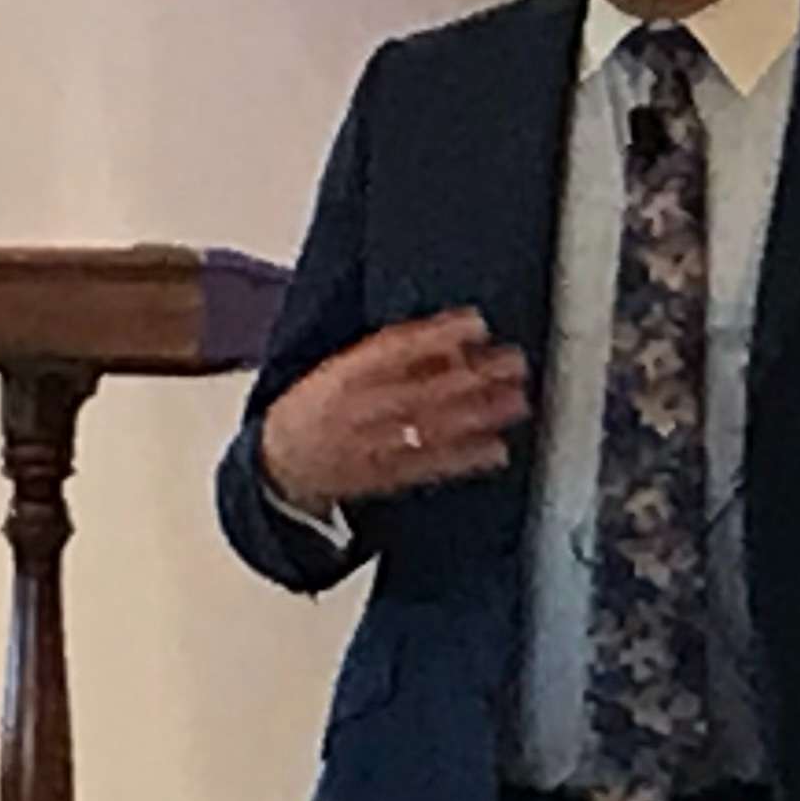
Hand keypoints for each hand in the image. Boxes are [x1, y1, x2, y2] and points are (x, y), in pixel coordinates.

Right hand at [260, 310, 530, 510]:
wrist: (282, 463)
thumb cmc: (318, 406)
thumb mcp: (341, 367)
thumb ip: (391, 354)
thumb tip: (453, 337)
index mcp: (342, 375)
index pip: (394, 349)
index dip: (438, 335)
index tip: (478, 323)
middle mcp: (358, 409)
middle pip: (422, 389)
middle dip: (474, 375)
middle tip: (514, 363)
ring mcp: (372, 446)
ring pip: (431, 428)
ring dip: (479, 415)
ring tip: (517, 401)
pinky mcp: (385, 478)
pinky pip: (428, 467)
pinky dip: (465, 459)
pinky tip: (497, 450)